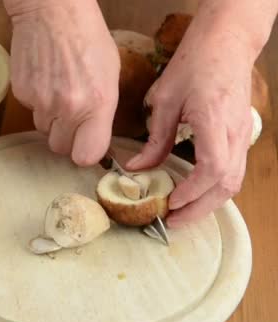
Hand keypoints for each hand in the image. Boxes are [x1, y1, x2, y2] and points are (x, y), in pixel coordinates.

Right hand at [6, 0, 119, 165]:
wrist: (52, 11)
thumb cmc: (87, 36)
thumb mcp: (110, 74)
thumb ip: (103, 111)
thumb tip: (96, 138)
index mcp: (97, 103)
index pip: (86, 156)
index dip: (86, 153)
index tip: (87, 145)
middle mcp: (68, 108)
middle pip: (60, 148)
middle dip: (66, 137)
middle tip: (72, 117)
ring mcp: (41, 102)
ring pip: (44, 130)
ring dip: (51, 118)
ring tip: (58, 90)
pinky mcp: (21, 94)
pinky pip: (30, 111)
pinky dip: (37, 102)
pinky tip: (45, 79)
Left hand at [125, 19, 256, 226]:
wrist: (226, 44)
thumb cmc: (194, 65)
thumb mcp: (164, 99)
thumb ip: (154, 139)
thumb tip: (135, 169)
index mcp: (214, 120)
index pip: (212, 168)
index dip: (191, 191)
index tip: (169, 202)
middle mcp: (235, 132)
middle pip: (227, 184)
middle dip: (199, 208)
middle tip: (171, 221)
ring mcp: (242, 135)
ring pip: (233, 181)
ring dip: (208, 203)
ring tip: (180, 213)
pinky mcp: (240, 136)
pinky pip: (233, 171)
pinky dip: (214, 189)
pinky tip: (193, 194)